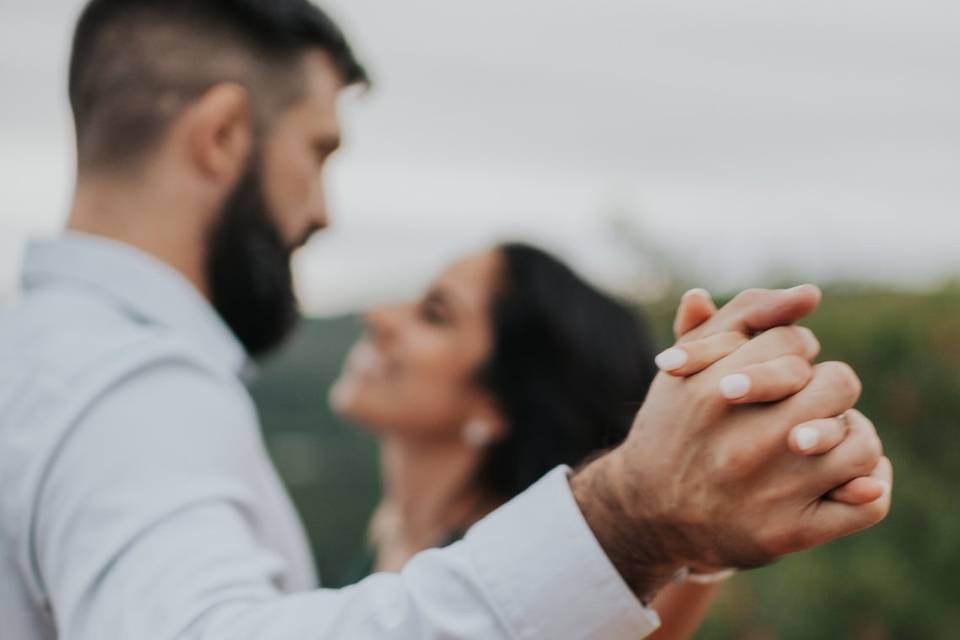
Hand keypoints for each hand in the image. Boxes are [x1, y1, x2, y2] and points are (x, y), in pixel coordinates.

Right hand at [658, 288, 886, 504]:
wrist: (646, 511)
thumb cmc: (676, 427)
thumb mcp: (686, 366)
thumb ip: (737, 318)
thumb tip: (808, 294)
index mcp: (715, 389)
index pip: (795, 342)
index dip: (795, 351)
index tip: (781, 369)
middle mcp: (743, 439)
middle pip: (839, 383)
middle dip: (827, 389)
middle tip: (807, 404)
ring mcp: (770, 489)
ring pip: (860, 442)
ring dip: (852, 436)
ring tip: (826, 440)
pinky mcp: (787, 532)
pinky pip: (868, 502)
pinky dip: (871, 486)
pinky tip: (849, 479)